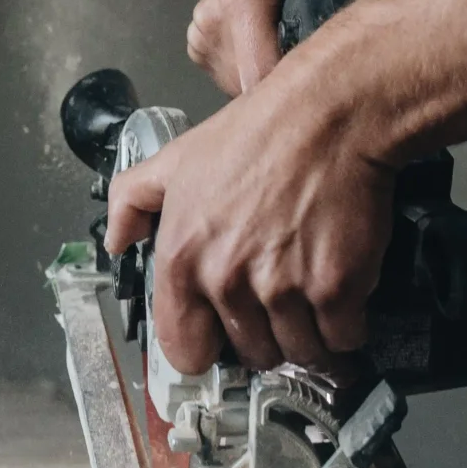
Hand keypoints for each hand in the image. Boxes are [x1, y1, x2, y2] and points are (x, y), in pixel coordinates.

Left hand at [104, 62, 392, 372]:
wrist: (329, 113)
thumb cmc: (257, 132)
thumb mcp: (176, 158)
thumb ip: (132, 200)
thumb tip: (119, 241)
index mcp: (182, 258)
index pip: (184, 351)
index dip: (208, 343)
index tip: (226, 330)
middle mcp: (227, 281)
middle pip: (251, 354)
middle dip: (267, 333)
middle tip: (280, 298)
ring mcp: (284, 289)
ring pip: (299, 352)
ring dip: (309, 333)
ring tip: (312, 294)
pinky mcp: (336, 289)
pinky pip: (343, 337)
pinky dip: (347, 323)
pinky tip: (343, 291)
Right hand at [188, 0, 389, 96]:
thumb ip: (364, 0)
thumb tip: (379, 46)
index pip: (258, 70)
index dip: (293, 95)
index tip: (324, 103)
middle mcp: (213, 11)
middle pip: (247, 83)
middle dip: (283, 89)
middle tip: (319, 76)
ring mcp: (201, 27)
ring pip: (234, 85)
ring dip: (266, 83)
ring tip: (297, 60)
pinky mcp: (198, 38)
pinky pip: (225, 76)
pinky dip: (251, 74)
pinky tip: (275, 54)